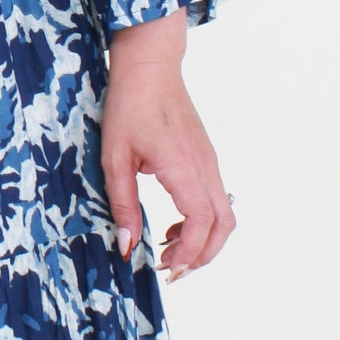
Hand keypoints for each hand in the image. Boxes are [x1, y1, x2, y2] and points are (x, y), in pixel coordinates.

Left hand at [99, 9, 235, 279]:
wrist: (150, 67)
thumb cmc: (129, 106)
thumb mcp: (114, 158)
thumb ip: (123, 205)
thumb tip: (127, 247)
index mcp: (183, 167)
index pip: (202, 223)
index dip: (188, 254)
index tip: (165, 269)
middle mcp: (205, 167)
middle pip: (224, 226)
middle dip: (202, 256)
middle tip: (171, 272)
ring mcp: (210, 162)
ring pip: (225, 214)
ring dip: (204, 241)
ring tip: (169, 250)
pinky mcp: (207, 159)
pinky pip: (216, 199)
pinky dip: (203, 222)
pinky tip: (174, 226)